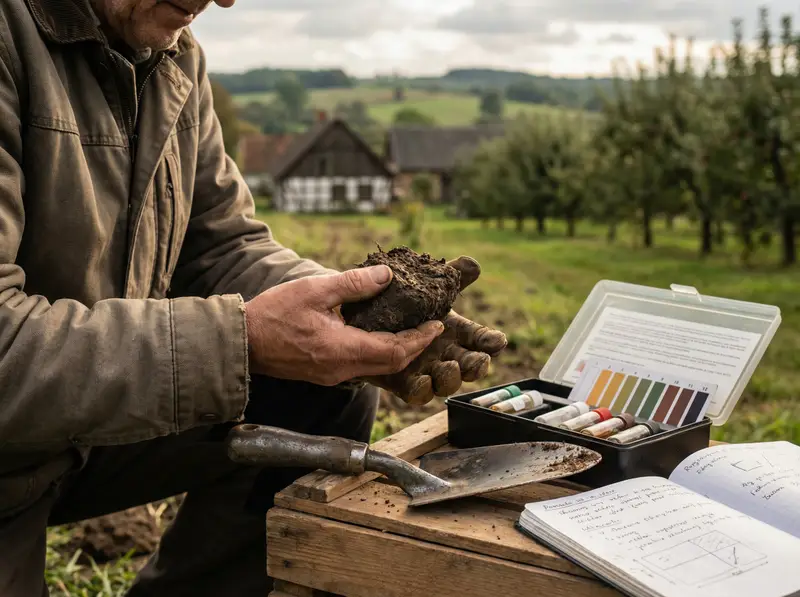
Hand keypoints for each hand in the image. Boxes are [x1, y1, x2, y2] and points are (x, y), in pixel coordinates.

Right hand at [244, 267, 443, 385]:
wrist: (242, 342)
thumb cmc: (273, 314)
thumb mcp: (315, 290)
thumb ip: (353, 284)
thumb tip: (386, 275)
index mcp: (343, 350)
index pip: (395, 350)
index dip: (419, 338)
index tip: (436, 324)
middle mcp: (342, 369)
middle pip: (391, 364)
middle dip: (415, 346)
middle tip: (430, 327)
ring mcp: (333, 375)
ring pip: (377, 367)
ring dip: (398, 350)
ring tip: (412, 329)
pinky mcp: (325, 373)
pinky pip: (362, 366)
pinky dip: (378, 352)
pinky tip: (380, 334)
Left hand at [363, 256, 506, 404]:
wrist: (363, 317)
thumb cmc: (402, 300)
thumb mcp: (424, 285)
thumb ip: (448, 276)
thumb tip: (472, 264)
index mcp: (454, 330)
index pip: (480, 338)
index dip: (490, 340)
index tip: (498, 340)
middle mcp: (444, 352)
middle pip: (469, 365)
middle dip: (477, 365)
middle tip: (479, 360)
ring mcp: (426, 369)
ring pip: (447, 382)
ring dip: (452, 377)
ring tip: (450, 366)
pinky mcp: (402, 382)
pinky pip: (416, 393)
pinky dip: (422, 389)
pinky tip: (423, 380)